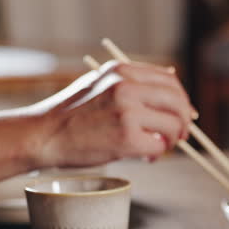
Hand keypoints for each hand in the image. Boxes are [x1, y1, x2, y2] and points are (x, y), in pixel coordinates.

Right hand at [33, 60, 192, 167]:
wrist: (43, 134)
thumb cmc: (72, 115)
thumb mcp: (101, 86)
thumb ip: (132, 86)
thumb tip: (172, 97)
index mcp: (122, 72)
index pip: (170, 81)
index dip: (182, 100)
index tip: (183, 115)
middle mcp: (126, 87)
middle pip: (178, 102)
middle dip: (184, 121)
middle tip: (180, 136)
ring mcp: (127, 112)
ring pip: (173, 125)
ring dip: (172, 140)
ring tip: (158, 147)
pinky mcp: (127, 137)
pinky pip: (159, 146)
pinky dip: (158, 154)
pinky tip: (146, 156)